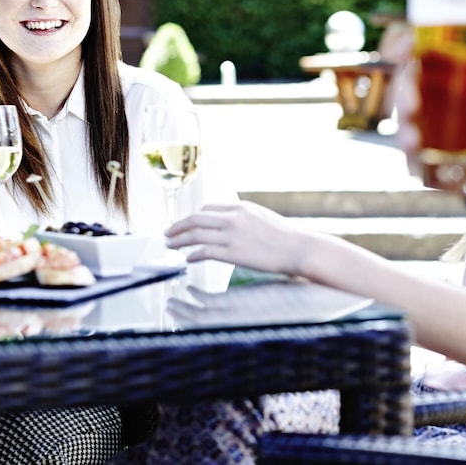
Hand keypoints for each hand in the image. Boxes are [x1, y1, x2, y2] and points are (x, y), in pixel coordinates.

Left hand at [165, 201, 309, 275]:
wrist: (298, 247)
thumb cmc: (284, 236)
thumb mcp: (262, 217)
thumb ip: (243, 218)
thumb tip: (229, 224)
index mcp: (241, 207)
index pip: (207, 208)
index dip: (191, 217)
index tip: (184, 224)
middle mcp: (234, 218)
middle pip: (196, 218)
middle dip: (178, 226)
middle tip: (167, 233)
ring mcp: (233, 235)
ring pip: (196, 234)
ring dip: (179, 240)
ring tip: (170, 245)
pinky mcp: (234, 253)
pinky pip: (205, 252)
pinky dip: (193, 254)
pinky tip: (187, 259)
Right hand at [395, 58, 465, 192]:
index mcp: (449, 83)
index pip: (424, 60)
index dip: (412, 50)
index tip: (409, 44)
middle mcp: (431, 106)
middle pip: (406, 92)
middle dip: (404, 96)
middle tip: (411, 105)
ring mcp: (426, 135)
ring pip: (405, 129)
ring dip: (405, 134)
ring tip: (413, 141)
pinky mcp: (426, 164)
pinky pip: (415, 165)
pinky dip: (416, 167)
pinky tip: (421, 171)